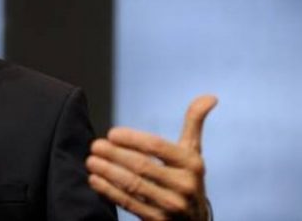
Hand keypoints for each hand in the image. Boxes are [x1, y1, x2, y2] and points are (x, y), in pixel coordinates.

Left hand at [86, 95, 217, 220]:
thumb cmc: (187, 178)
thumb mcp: (193, 152)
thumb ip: (194, 123)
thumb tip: (210, 96)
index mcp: (192, 163)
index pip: (157, 146)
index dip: (132, 139)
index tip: (111, 133)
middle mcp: (185, 185)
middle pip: (142, 166)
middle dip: (114, 155)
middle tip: (95, 146)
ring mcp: (172, 206)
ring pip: (133, 185)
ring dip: (108, 172)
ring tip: (90, 161)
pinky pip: (129, 204)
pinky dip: (109, 191)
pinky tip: (95, 180)